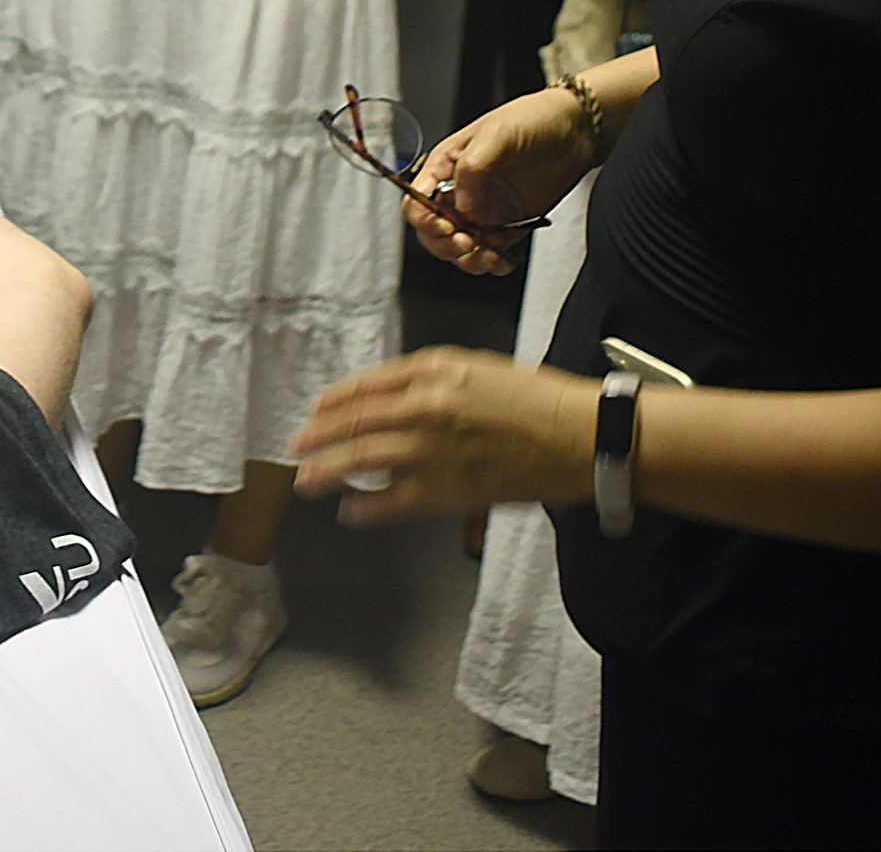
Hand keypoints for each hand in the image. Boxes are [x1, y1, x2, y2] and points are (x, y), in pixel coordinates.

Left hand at [291, 346, 598, 522]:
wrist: (583, 434)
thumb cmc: (537, 401)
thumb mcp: (476, 370)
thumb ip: (429, 381)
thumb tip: (388, 401)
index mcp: (433, 369)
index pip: (365, 386)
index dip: (333, 402)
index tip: (316, 412)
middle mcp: (425, 405)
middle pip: (355, 422)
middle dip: (319, 437)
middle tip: (296, 448)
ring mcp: (434, 448)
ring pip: (363, 460)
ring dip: (328, 470)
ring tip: (307, 480)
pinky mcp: (450, 488)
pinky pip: (394, 500)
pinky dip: (366, 506)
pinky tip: (349, 510)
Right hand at [403, 86, 593, 276]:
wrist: (576, 130)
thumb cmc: (533, 119)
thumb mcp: (497, 133)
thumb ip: (473, 167)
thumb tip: (463, 205)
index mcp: (446, 166)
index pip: (417, 199)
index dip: (424, 218)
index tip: (445, 225)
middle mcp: (460, 192)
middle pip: (433, 231)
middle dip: (445, 244)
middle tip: (466, 241)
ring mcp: (484, 211)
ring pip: (460, 248)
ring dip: (467, 259)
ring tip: (487, 255)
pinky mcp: (509, 225)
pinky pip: (492, 253)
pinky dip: (493, 263)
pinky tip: (502, 259)